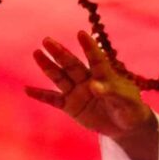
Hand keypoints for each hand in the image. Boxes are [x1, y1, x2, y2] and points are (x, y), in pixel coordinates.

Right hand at [25, 31, 152, 139]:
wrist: (126, 126)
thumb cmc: (131, 109)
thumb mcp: (126, 102)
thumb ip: (111, 92)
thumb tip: (94, 86)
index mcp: (105, 76)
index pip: (96, 59)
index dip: (89, 47)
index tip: (81, 33)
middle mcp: (88, 81)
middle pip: (72, 65)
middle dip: (60, 53)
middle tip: (47, 40)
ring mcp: (78, 93)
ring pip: (60, 78)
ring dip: (48, 67)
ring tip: (37, 53)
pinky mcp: (71, 106)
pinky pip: (53, 100)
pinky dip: (41, 95)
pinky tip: (27, 89)